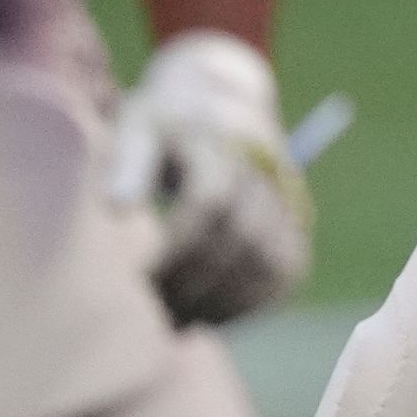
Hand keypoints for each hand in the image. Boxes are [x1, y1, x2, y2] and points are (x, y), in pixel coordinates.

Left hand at [105, 32, 312, 324]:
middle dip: (194, 284)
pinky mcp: (297, 218)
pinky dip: (255, 301)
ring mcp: (287, 195)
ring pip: (270, 260)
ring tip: (177, 320)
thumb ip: (128, 160)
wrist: (219, 96)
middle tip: (149, 314)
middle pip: (241, 238)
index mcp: (222, 141)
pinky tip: (213, 315)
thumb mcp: (137, 123)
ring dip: (226, 300)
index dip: (175, 247)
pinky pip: (288, 269)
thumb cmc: (164, 119)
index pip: (209, 202)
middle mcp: (265, 169)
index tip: (135, 278)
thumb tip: (118, 206)